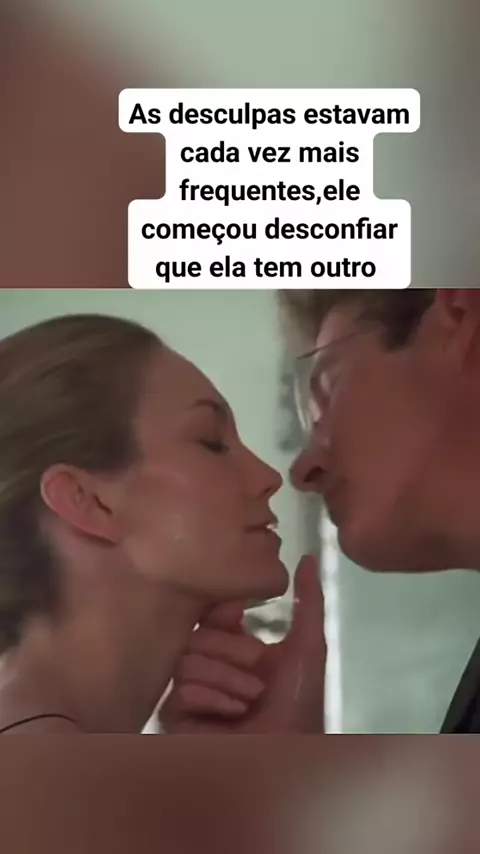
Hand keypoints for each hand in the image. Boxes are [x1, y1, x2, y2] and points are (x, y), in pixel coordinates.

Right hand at [160, 555, 325, 733]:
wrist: (288, 753)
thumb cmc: (300, 703)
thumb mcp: (308, 646)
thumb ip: (309, 600)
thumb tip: (310, 556)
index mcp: (232, 645)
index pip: (211, 612)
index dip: (223, 610)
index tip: (240, 613)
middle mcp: (206, 662)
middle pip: (198, 634)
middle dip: (233, 653)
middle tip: (259, 671)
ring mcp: (188, 689)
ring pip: (188, 661)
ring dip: (227, 680)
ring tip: (250, 700)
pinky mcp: (174, 716)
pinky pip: (180, 692)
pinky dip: (213, 700)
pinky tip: (232, 715)